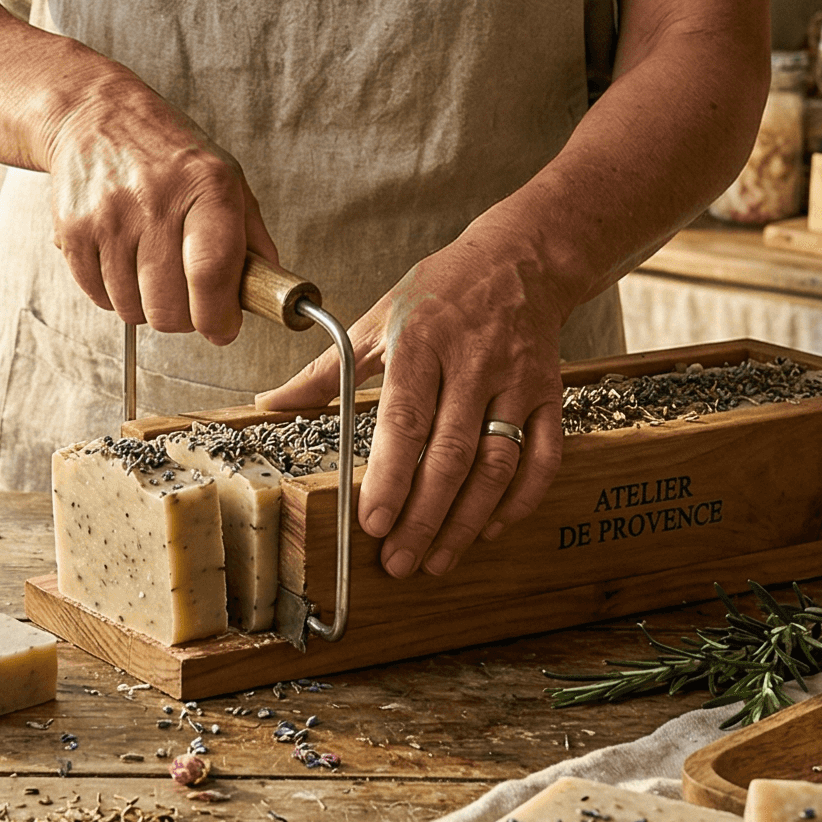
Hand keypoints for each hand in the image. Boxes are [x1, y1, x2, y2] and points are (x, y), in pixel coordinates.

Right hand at [45, 78, 276, 343]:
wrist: (95, 117)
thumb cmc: (167, 154)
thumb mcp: (226, 178)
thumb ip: (251, 239)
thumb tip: (271, 292)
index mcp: (205, 186)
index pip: (211, 272)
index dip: (219, 317)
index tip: (222, 327)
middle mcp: (154, 200)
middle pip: (168, 307)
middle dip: (184, 318)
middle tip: (188, 300)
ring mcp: (109, 217)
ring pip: (132, 310)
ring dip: (147, 306)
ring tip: (153, 270)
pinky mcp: (74, 231)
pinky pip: (100, 298)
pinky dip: (116, 294)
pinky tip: (124, 262)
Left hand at [259, 232, 567, 578]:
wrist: (520, 260)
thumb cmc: (440, 291)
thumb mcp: (376, 319)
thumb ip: (327, 371)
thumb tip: (272, 403)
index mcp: (423, 342)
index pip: (407, 420)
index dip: (392, 477)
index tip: (374, 524)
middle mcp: (474, 363)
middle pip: (452, 454)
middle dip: (425, 516)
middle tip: (400, 561)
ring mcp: (517, 381)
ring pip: (498, 464)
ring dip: (468, 520)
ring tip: (439, 558)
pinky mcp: (549, 394)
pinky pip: (542, 457)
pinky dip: (519, 499)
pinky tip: (490, 527)